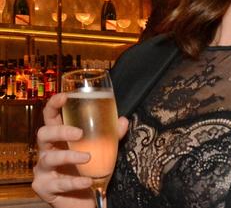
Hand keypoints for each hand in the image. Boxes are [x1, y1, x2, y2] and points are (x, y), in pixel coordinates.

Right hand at [31, 93, 128, 207]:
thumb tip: (123, 120)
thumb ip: (111, 135)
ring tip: (88, 157)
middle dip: (60, 131)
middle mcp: (48, 151)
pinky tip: (88, 180)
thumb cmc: (91, 169)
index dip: (54, 104)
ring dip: (69, 156)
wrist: (86, 200)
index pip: (50, 116)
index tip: (65, 96)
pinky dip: (74, 182)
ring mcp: (44, 170)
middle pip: (43, 133)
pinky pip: (57, 183)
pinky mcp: (44, 188)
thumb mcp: (103, 149)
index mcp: (59, 137)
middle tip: (79, 133)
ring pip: (48, 158)